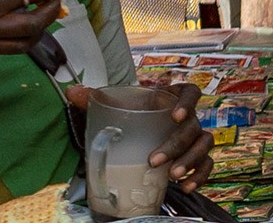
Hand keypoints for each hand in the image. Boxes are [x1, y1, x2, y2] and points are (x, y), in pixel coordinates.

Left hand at [65, 83, 213, 192]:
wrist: (141, 130)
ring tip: (172, 176)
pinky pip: (208, 165)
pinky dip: (200, 176)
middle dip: (176, 144)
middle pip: (193, 126)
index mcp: (171, 96)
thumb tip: (70, 91)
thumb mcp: (115, 104)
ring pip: (204, 145)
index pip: (191, 92)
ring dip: (190, 161)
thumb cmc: (131, 112)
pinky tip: (185, 186)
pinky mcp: (199, 156)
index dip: (187, 102)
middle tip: (154, 160)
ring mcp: (196, 135)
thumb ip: (93, 97)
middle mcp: (188, 116)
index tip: (174, 116)